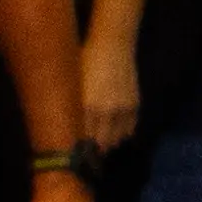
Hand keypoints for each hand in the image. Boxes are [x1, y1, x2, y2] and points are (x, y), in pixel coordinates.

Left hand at [79, 32, 139, 152]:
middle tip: (87, 154)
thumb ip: (72, 106)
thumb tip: (67, 125)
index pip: (84, 138)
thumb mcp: (72, 84)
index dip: (79, 148)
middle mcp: (106, 111)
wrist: (112, 46)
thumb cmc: (84, 61)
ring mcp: (122, 109)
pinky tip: (114, 134)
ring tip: (100, 145)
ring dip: (109, 143)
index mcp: (87, 107)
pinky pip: (130, 129)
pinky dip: (122, 134)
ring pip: (117, 138)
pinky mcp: (134, 105)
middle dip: (94, 150)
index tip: (74, 155)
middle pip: (102, 142)